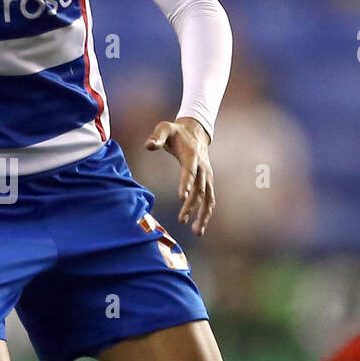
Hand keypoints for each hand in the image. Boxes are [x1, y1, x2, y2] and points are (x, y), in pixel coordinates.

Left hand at [144, 116, 214, 234]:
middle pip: (199, 189)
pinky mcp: (208, 182)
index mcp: (192, 156)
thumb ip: (157, 137)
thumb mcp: (165, 128)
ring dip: (203, 215)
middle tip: (181, 220)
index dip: (187, 183)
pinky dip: (206, 212)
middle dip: (191, 205)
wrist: (196, 132)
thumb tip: (149, 145)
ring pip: (208, 198)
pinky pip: (210, 199)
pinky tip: (200, 226)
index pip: (190, 171)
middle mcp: (203, 168)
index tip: (182, 197)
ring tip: (196, 232)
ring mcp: (207, 176)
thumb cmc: (176, 132)